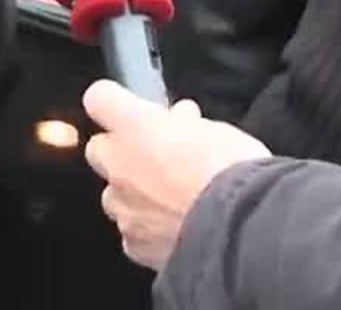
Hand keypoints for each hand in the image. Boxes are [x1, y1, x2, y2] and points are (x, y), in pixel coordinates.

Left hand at [82, 79, 272, 270]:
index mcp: (136, 126)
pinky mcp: (134, 243)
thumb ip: (186, 124)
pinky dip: (148, 229)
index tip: (133, 107)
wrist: (241, 229)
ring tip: (170, 198)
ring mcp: (124, 206)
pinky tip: (175, 228)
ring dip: (134, 192)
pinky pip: (132, 231)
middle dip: (122, 150)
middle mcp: (119, 164)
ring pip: (113, 194)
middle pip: (98, 149)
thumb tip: (181, 119)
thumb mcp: (217, 129)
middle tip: (156, 154)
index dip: (116, 101)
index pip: (99, 97)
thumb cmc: (233, 172)